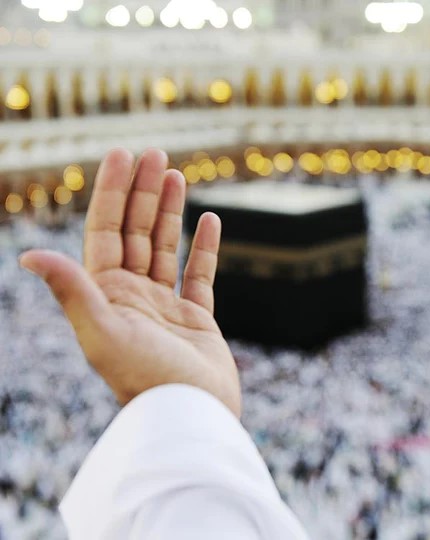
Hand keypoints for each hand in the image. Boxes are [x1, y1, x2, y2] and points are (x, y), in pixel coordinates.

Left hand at [19, 149, 240, 415]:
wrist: (192, 416)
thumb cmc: (146, 379)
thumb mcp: (103, 333)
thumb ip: (73, 291)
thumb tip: (29, 256)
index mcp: (106, 294)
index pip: (107, 231)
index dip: (114, 192)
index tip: (124, 155)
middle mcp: (132, 296)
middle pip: (136, 232)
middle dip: (144, 191)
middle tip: (155, 153)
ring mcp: (165, 306)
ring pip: (165, 247)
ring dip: (170, 210)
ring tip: (176, 174)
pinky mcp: (196, 318)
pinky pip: (200, 274)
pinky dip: (205, 246)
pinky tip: (210, 220)